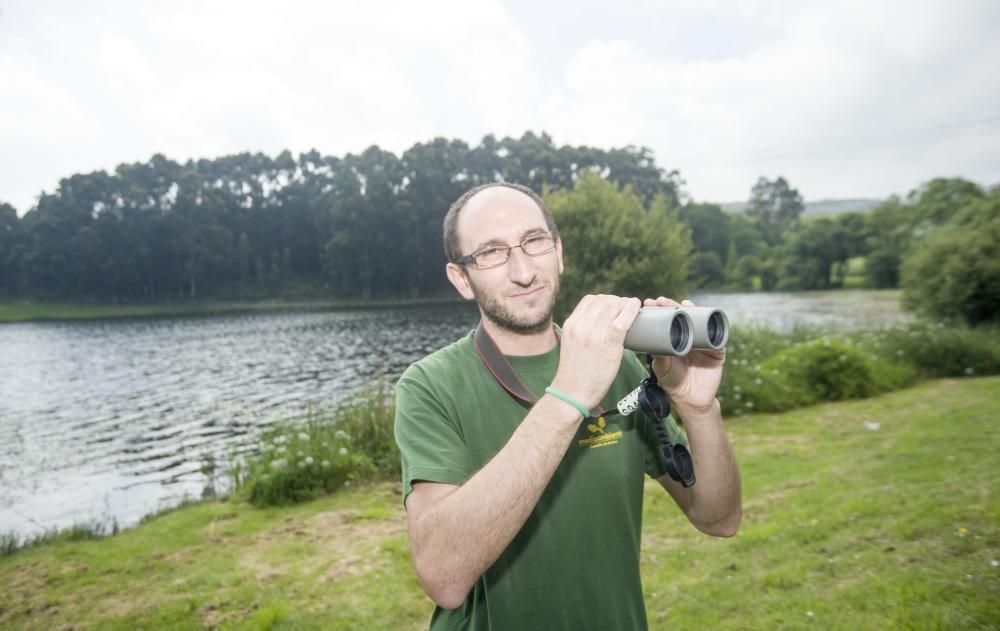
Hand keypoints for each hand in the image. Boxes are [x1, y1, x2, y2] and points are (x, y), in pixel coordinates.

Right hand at [551, 294, 640, 410]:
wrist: (571, 393)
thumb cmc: (575, 373)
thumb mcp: (571, 345)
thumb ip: (581, 332)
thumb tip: (599, 325)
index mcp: (571, 325)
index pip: (590, 300)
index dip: (605, 299)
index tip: (614, 306)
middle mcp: (581, 326)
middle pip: (604, 301)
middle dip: (618, 301)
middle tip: (627, 309)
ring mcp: (594, 334)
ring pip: (614, 306)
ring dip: (627, 304)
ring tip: (633, 310)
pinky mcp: (608, 344)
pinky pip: (623, 320)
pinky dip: (632, 310)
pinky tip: (637, 308)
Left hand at [644, 297, 725, 411]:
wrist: (690, 400)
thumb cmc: (673, 383)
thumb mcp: (661, 367)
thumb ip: (658, 356)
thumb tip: (651, 342)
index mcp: (673, 339)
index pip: (666, 320)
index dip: (659, 310)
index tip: (648, 303)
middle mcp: (688, 337)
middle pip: (682, 316)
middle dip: (672, 306)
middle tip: (661, 301)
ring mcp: (702, 342)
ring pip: (699, 321)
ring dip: (692, 310)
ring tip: (682, 304)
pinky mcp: (716, 350)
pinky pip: (716, 335)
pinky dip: (712, 325)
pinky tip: (705, 316)